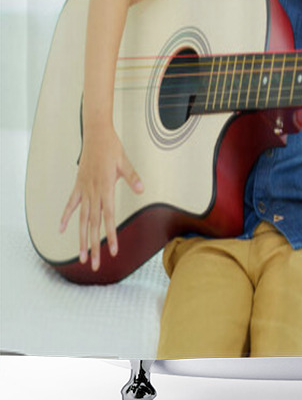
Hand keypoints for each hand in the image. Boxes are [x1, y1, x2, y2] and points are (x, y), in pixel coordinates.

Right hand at [59, 126, 142, 271]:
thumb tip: (141, 189)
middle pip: (93, 224)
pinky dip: (65, 216)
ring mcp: (84, 189)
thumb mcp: (125, 161)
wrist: (96, 135)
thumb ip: (132, 177)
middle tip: (93, 264)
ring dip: (81, 238)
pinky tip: (61, 230)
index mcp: (106, 188)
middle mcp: (93, 192)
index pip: (109, 217)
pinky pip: (71, 204)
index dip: (110, 235)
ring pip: (82, 219)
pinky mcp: (78, 185)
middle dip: (93, 245)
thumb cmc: (112, 148)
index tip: (112, 251)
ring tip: (80, 256)